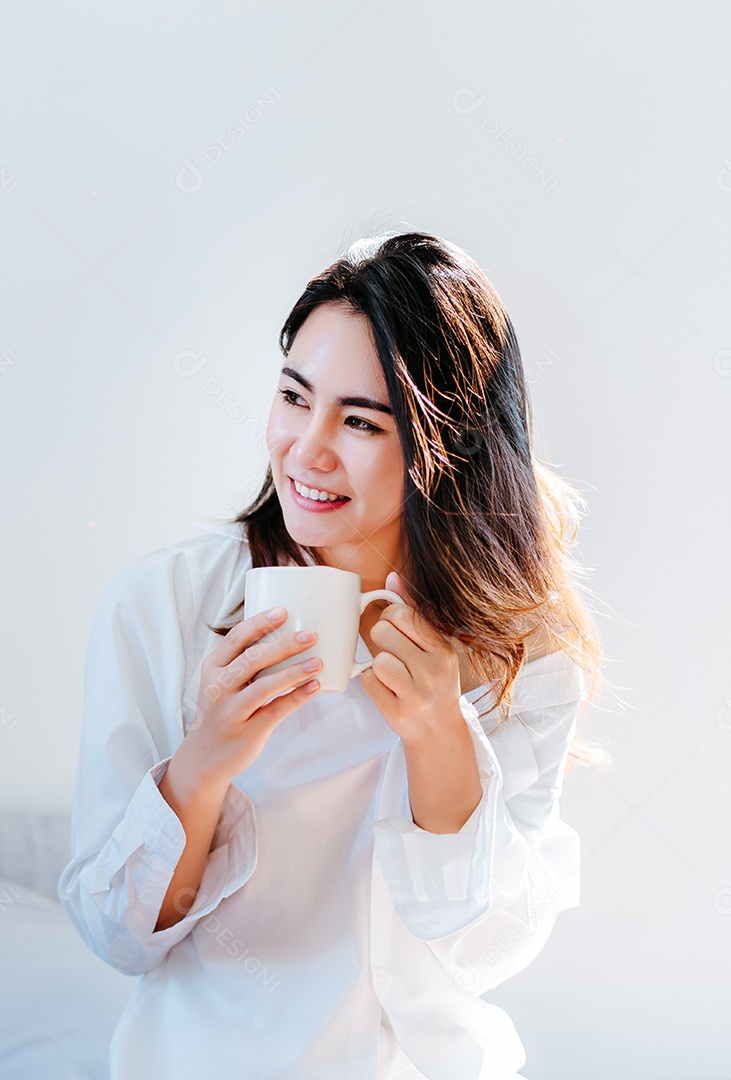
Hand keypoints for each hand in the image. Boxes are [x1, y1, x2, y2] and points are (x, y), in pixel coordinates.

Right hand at [177, 607, 321, 793]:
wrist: (205, 756)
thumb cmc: (222, 710)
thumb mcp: (221, 682)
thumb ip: (244, 662)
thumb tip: (286, 636)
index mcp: (212, 669)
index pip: (235, 639)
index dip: (259, 623)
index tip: (283, 611)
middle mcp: (218, 688)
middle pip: (252, 660)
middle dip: (284, 645)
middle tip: (311, 634)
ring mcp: (232, 711)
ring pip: (264, 686)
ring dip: (294, 672)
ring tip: (318, 662)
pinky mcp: (248, 731)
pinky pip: (275, 710)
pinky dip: (297, 697)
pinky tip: (314, 687)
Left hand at [360, 572, 464, 743]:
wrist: (438, 729)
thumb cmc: (432, 681)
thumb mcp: (432, 646)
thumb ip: (413, 612)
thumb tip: (392, 578)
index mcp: (443, 649)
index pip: (403, 615)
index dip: (389, 616)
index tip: (393, 628)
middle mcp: (434, 670)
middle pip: (383, 633)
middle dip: (380, 640)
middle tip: (391, 652)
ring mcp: (417, 694)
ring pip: (377, 660)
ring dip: (377, 664)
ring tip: (391, 674)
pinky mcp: (399, 712)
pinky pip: (369, 682)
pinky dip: (372, 683)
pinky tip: (387, 688)